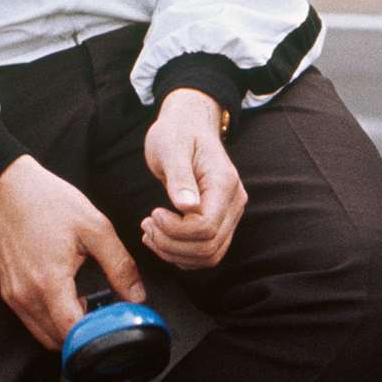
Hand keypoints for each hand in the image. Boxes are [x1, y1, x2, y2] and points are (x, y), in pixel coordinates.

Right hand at [0, 156, 144, 349]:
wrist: (11, 189)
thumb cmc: (51, 203)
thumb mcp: (96, 228)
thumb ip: (119, 265)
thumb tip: (137, 295)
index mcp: (48, 281)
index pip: (71, 331)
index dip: (96, 335)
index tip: (116, 324)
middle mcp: (25, 295)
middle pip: (57, 340)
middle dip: (84, 335)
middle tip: (107, 315)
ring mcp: (13, 296)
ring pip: (42, 333)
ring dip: (67, 329)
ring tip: (90, 304)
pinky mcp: (8, 291)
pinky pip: (32, 320)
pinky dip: (52, 318)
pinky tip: (71, 296)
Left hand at [141, 88, 247, 268]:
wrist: (188, 126)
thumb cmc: (177, 133)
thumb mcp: (172, 148)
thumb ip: (180, 178)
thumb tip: (187, 208)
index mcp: (225, 183)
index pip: (206, 228)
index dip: (175, 230)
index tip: (153, 213)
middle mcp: (235, 202)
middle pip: (209, 247)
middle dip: (170, 244)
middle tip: (147, 224)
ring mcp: (230, 214)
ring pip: (209, 255)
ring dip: (174, 252)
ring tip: (150, 231)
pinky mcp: (220, 221)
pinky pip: (206, 253)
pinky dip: (180, 254)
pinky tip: (160, 236)